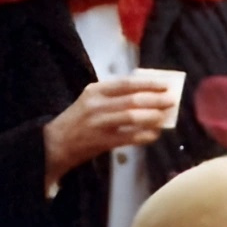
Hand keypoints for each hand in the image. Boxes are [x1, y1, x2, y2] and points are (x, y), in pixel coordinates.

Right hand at [44, 77, 176, 181]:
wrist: (55, 144)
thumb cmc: (78, 120)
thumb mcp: (91, 100)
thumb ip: (115, 96)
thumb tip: (147, 94)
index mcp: (95, 90)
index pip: (127, 83)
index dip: (149, 83)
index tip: (165, 84)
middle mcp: (96, 105)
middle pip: (133, 100)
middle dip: (156, 100)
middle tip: (171, 100)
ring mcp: (99, 123)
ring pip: (132, 117)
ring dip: (152, 117)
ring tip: (165, 116)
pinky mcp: (102, 141)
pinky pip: (130, 137)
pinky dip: (145, 135)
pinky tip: (154, 134)